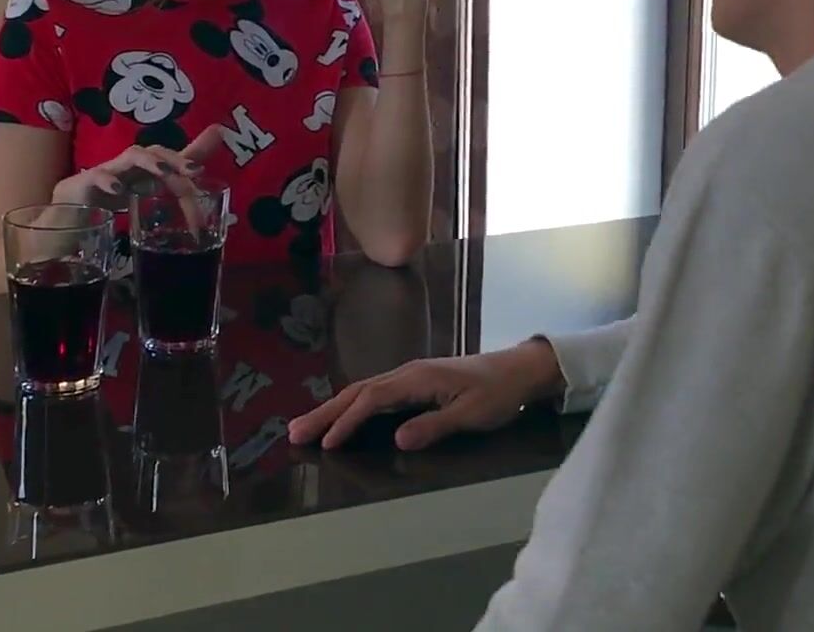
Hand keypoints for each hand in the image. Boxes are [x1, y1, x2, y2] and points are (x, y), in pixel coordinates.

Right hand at [52, 125, 222, 208]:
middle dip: (173, 158)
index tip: (203, 176)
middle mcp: (124, 169)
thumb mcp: (138, 201)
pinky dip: (108, 181)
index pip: (167, 160)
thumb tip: (201, 179)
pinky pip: (94, 178)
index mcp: (139, 173)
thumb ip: (170, 189)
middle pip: (152, 150)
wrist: (57, 225)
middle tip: (193, 171)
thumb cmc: (100, 206)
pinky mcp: (79, 187)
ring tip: (166, 173)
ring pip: (129, 157)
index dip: (186, 163)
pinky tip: (120, 190)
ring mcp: (102, 175)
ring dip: (150, 162)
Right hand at [288, 339, 565, 450]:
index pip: (372, 400)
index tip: (326, 443)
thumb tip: (397, 440)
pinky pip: (374, 394)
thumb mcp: (471, 414)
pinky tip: (341, 416)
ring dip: (333, 409)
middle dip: (325, 413)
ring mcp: (409, 376)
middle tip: (293, 433)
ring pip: (362, 391)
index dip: (347, 421)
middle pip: (357, 392)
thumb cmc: (499, 394)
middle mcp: (407, 373)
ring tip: (305, 427)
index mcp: (417, 378)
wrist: (520, 370)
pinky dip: (351, 406)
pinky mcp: (415, 383)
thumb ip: (435, 426)